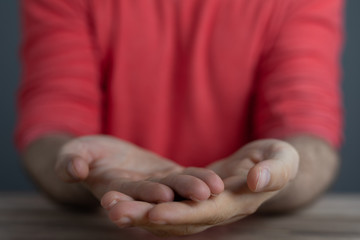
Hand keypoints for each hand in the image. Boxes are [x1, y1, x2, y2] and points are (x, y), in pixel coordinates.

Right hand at [54, 135, 223, 219]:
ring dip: (196, 190)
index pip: (129, 195)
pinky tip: (217, 182)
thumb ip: (70, 161)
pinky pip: (186, 178)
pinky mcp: (169, 177)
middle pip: (160, 197)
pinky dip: (200, 179)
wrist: (105, 157)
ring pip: (178, 190)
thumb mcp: (74, 153)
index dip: (144, 195)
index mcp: (113, 191)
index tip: (161, 194)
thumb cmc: (85, 155)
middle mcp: (138, 194)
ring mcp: (156, 187)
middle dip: (180, 197)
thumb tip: (72, 169)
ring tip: (214, 188)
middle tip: (200, 195)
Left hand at [99, 139, 298, 235]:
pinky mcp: (192, 196)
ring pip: (167, 214)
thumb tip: (257, 182)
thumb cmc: (278, 159)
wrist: (266, 165)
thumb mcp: (284, 158)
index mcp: (237, 203)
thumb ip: (275, 170)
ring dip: (139, 212)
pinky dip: (145, 202)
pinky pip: (166, 202)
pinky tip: (123, 197)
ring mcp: (202, 206)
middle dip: (147, 217)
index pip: (205, 213)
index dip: (180, 214)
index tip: (152, 212)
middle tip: (115, 211)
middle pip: (177, 219)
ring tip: (110, 205)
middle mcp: (216, 211)